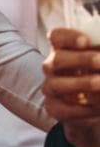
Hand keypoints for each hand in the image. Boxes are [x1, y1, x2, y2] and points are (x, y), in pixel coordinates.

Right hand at [43, 28, 99, 146]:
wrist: (90, 103)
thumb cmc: (95, 74)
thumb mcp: (97, 62)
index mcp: (63, 49)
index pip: (57, 37)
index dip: (69, 37)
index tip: (87, 41)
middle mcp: (52, 66)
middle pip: (57, 59)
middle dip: (81, 60)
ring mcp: (50, 86)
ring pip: (56, 84)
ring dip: (81, 84)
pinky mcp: (53, 107)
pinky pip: (63, 109)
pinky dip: (82, 109)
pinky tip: (98, 108)